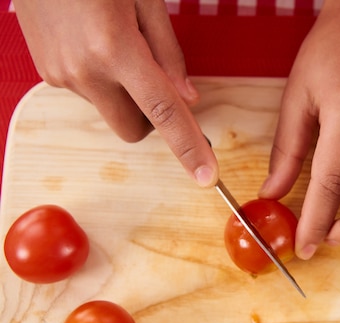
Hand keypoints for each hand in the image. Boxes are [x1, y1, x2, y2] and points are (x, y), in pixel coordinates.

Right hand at [14, 0, 217, 186]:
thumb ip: (168, 53)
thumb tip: (187, 98)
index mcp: (115, 48)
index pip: (163, 110)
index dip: (188, 147)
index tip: (206, 177)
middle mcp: (84, 70)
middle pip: (133, 130)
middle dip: (152, 119)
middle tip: (155, 81)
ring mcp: (60, 74)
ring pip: (110, 111)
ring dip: (124, 93)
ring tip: (114, 42)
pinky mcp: (46, 72)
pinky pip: (89, 94)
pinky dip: (102, 81)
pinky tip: (95, 43)